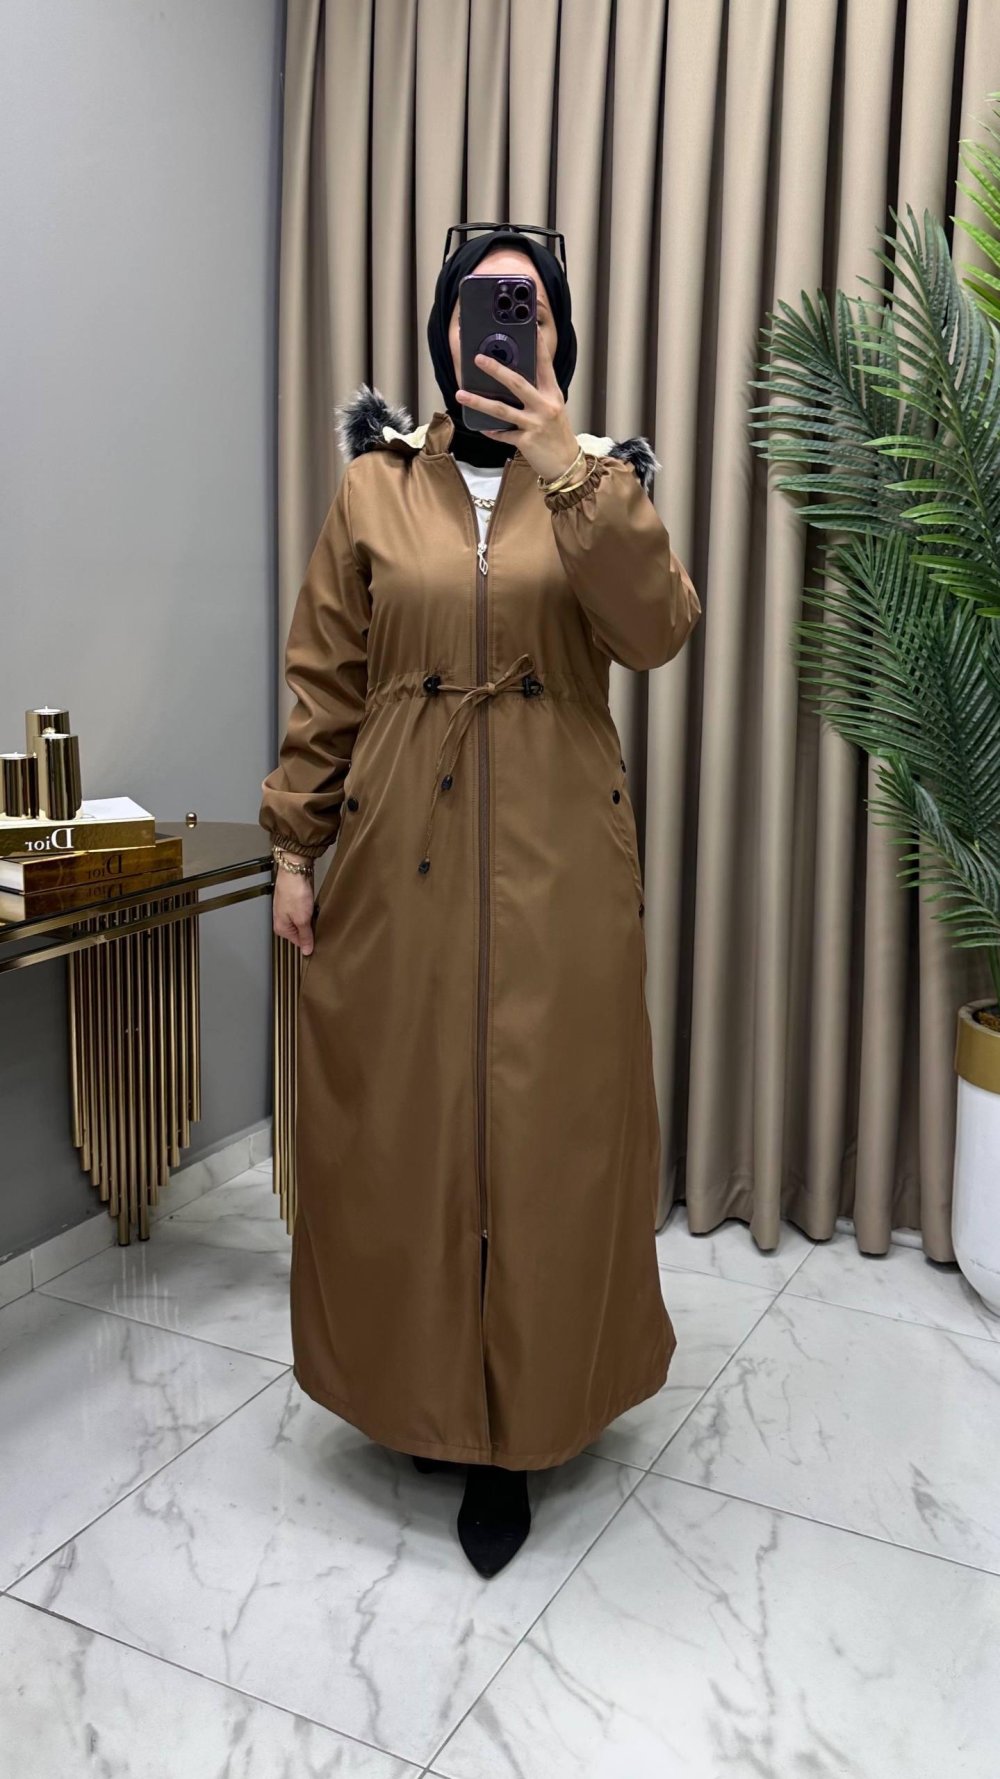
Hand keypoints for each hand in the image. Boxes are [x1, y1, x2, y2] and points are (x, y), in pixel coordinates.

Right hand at [272, 867, 315, 954]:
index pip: (298, 943)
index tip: (320, 939)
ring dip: (311, 918)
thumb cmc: (294, 892)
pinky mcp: (294, 901)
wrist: (294, 870)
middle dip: (310, 929)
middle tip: (318, 922)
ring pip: (303, 921)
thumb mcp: (302, 920)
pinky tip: (313, 906)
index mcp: (281, 928)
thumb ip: (305, 936)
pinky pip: (304, 911)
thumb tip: (307, 951)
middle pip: (300, 932)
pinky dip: (310, 910)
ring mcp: (287, 910)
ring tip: (315, 912)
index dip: (310, 941)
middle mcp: (282, 920)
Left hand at [455, 322, 580, 483]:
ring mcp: (535, 424)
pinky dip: (491, 430)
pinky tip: (481, 426)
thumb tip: (512, 380)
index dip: (538, 345)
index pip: (545, 365)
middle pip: (517, 383)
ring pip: (502, 410)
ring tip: (461, 394)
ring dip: (479, 401)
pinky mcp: (526, 441)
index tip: (529, 327)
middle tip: (478, 359)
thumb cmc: (557, 435)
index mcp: (553, 394)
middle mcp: (545, 406)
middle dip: (496, 369)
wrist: (566, 464)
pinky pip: (503, 434)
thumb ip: (538, 394)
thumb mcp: (553, 409)